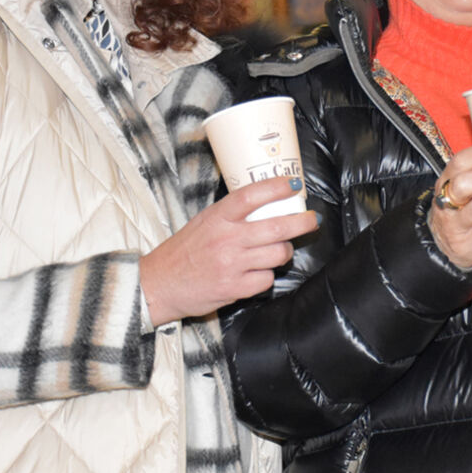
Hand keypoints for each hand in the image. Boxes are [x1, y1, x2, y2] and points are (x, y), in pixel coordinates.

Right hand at [139, 177, 317, 323]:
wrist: (160, 284)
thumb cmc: (184, 251)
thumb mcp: (204, 222)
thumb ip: (231, 214)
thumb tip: (267, 203)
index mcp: (217, 217)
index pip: (251, 196)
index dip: (276, 187)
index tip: (294, 184)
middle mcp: (227, 239)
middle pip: (276, 227)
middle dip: (302, 222)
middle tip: (312, 219)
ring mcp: (232, 265)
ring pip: (278, 254)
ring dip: (284, 251)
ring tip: (279, 249)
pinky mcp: (235, 288)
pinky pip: (267, 279)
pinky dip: (267, 276)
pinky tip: (257, 272)